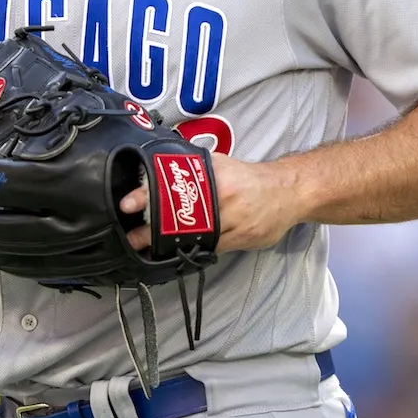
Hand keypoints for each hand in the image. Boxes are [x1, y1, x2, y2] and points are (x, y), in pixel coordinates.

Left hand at [122, 151, 302, 253]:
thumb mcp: (222, 164)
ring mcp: (233, 224)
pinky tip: (176, 253)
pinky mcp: (240, 241)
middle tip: (130, 237)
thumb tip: (165, 165)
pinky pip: (210, 248)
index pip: (175, 189)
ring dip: (168, 245)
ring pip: (194, 238)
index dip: (150, 197)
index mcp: (216, 179)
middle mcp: (223, 201)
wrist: (289, 192)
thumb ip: (196, 167)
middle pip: (181, 219)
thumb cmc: (251, 178)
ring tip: (145, 249)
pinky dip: (192, 250)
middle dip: (152, 230)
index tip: (127, 203)